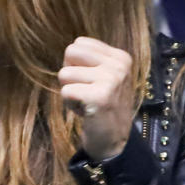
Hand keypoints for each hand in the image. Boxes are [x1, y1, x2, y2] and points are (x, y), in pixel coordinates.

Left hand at [58, 37, 135, 161]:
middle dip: (70, 73)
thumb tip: (70, 49)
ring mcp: (111, 79)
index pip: (79, 43)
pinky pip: (65, 91)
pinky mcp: (100, 96)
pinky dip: (70, 105)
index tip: (91, 81)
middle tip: (85, 91)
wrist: (114, 141)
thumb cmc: (104, 107)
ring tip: (87, 102)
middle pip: (70, 52)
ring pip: (64, 73)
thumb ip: (91, 60)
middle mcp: (119, 65)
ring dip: (70, 92)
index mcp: (120, 56)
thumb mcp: (106, 76)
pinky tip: (86, 112)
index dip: (76, 63)